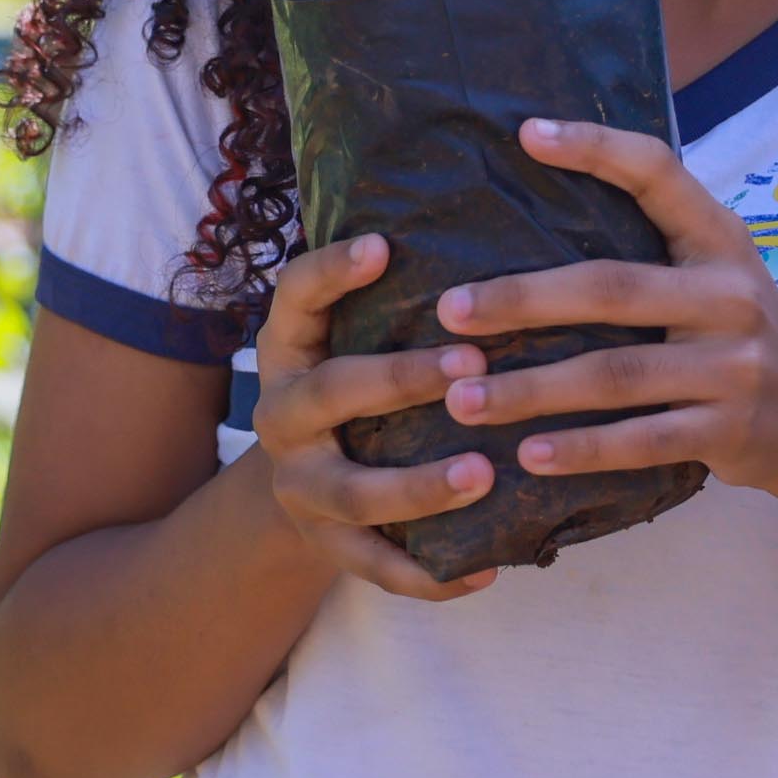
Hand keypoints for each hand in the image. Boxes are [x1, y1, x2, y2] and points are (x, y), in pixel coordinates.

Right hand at [244, 230, 505, 603]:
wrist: (306, 487)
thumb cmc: (361, 384)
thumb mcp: (357, 335)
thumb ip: (399, 296)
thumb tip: (493, 200)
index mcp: (291, 348)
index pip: (296, 296)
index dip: (332, 271)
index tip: (385, 245)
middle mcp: (283, 412)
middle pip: (331, 392)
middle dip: (399, 379)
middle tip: (472, 366)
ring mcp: (300, 485)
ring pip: (352, 491)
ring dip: (417, 486)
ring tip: (481, 475)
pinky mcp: (328, 546)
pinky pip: (377, 566)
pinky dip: (429, 576)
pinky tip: (485, 570)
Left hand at [434, 120, 777, 510]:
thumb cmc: (745, 340)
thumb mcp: (724, 279)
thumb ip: (659, 252)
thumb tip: (540, 219)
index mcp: (722, 242)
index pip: (659, 174)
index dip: (596, 149)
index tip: (526, 133)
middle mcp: (731, 296)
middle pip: (610, 288)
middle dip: (522, 299)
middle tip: (450, 312)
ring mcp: (734, 366)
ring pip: (613, 375)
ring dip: (529, 388)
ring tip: (461, 399)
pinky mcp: (730, 431)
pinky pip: (641, 441)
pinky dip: (581, 450)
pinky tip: (528, 454)